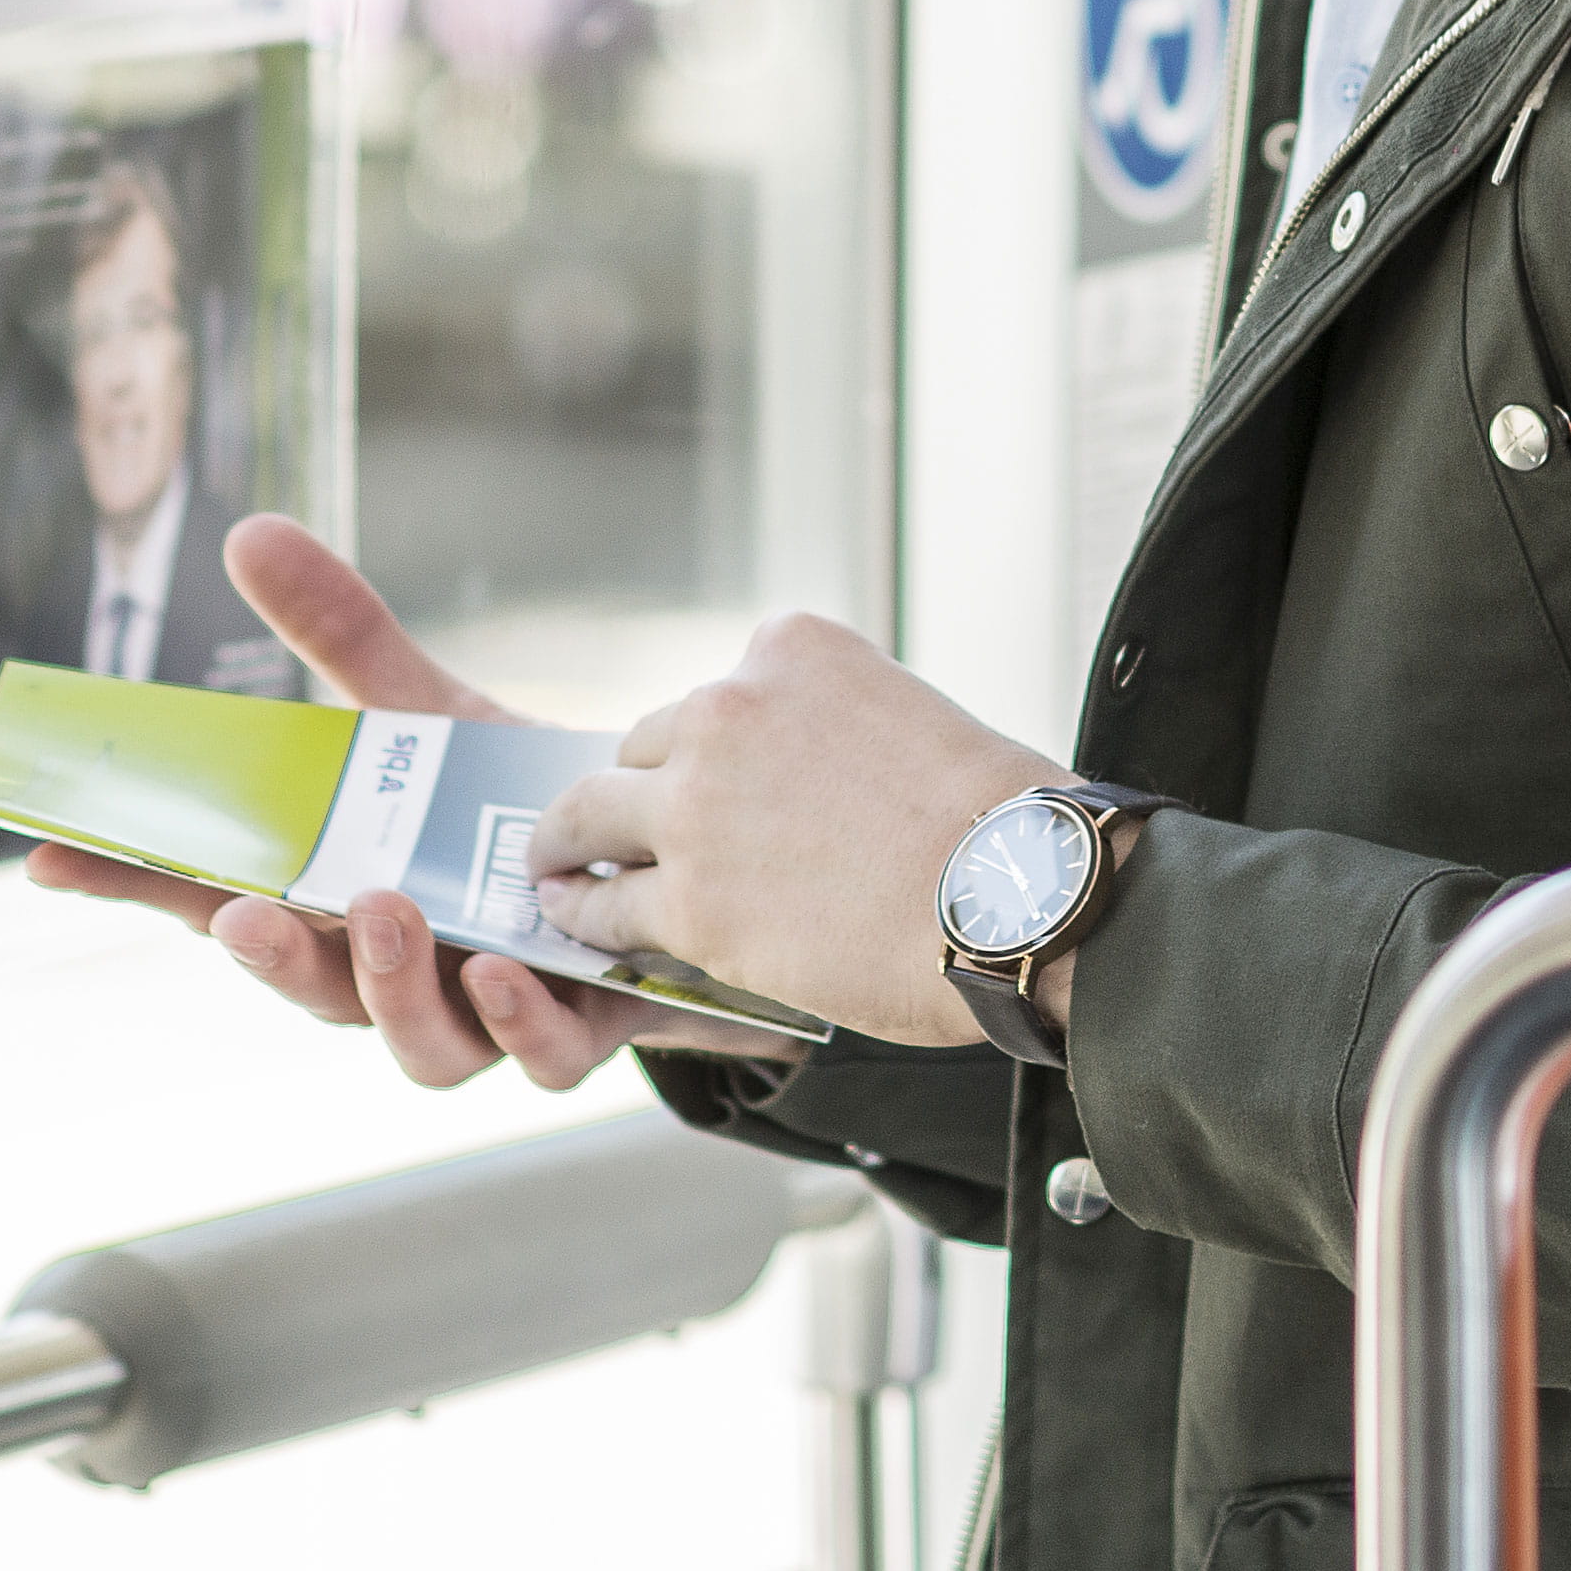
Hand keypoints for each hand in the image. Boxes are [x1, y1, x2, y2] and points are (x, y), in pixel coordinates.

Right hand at [13, 514, 782, 1090]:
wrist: (666, 852)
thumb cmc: (515, 802)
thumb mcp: (425, 713)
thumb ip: (342, 636)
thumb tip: (250, 531)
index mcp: (341, 905)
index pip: (218, 901)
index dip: (133, 886)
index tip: (51, 855)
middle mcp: (401, 975)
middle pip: (313, 991)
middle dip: (275, 960)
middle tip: (246, 913)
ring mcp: (486, 1014)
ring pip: (421, 1047)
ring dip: (392, 988)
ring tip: (387, 910)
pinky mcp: (578, 1029)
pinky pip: (541, 1056)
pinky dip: (519, 1021)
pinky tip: (507, 964)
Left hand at [530, 613, 1070, 1053]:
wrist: (1017, 895)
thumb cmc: (996, 822)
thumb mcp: (907, 714)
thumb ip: (832, 733)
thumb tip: (798, 797)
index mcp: (790, 649)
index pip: (714, 698)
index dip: (700, 753)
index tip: (694, 782)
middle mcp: (729, 707)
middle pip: (643, 749)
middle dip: (632, 792)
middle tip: (604, 827)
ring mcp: (698, 804)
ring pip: (593, 815)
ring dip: (570, 842)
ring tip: (553, 866)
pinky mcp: (689, 900)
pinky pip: (606, 903)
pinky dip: (583, 912)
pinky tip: (574, 920)